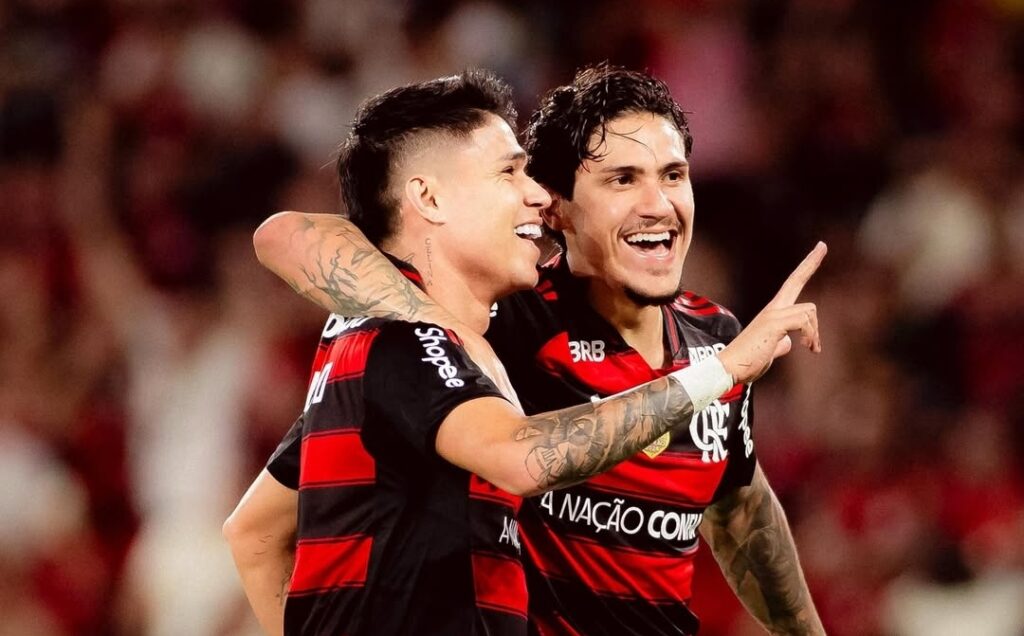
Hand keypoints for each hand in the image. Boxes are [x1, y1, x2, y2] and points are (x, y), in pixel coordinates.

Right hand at [718, 242, 825, 383]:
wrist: (729, 368)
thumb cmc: (747, 362)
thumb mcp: (769, 351)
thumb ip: (780, 344)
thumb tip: (788, 344)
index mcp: (773, 313)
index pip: (791, 285)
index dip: (805, 268)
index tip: (817, 250)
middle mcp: (773, 308)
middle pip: (795, 280)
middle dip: (811, 262)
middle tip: (823, 244)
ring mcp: (773, 314)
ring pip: (809, 310)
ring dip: (816, 332)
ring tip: (812, 348)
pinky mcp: (774, 323)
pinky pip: (804, 322)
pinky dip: (810, 336)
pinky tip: (807, 348)